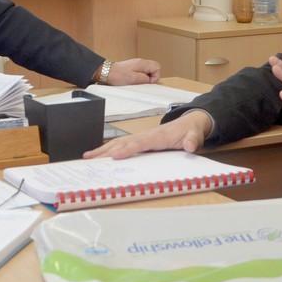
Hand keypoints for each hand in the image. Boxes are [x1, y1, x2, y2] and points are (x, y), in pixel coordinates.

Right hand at [84, 109, 211, 158]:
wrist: (189, 122)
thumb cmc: (190, 130)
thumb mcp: (195, 134)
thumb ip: (193, 140)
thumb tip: (189, 145)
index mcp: (158, 136)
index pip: (140, 143)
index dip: (127, 149)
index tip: (114, 156)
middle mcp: (145, 135)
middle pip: (123, 142)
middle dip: (106, 150)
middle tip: (91, 159)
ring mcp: (140, 137)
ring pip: (118, 143)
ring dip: (103, 150)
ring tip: (87, 157)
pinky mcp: (139, 141)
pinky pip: (121, 145)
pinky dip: (108, 149)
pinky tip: (98, 155)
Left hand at [102, 58, 160, 84]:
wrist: (107, 72)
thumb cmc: (118, 75)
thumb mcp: (134, 79)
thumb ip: (145, 79)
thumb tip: (151, 80)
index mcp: (143, 63)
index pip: (157, 67)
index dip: (155, 76)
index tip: (148, 82)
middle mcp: (141, 62)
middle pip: (153, 68)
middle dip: (151, 77)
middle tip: (143, 82)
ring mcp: (136, 64)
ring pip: (147, 71)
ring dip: (145, 77)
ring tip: (137, 81)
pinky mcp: (132, 67)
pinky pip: (141, 72)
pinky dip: (140, 77)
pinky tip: (133, 80)